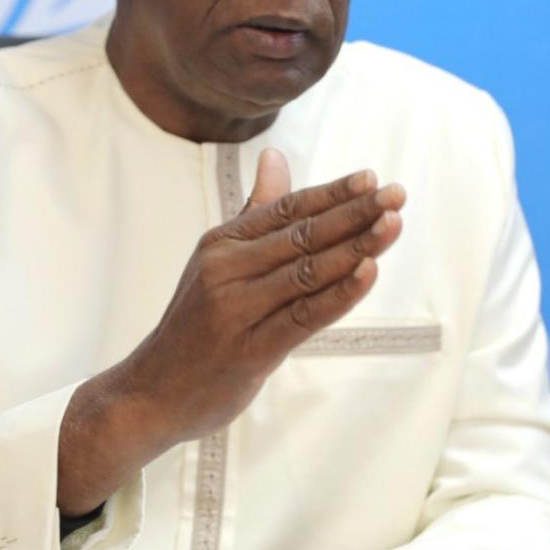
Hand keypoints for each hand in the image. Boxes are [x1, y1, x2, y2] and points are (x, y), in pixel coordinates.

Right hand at [57, 149, 404, 514]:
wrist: (151, 393)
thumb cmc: (195, 325)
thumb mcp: (218, 262)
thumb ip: (255, 211)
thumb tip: (276, 155)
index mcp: (222, 244)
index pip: (287, 208)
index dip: (333, 193)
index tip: (373, 178)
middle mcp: (227, 269)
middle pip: (303, 234)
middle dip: (355, 213)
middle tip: (397, 194)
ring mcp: (237, 309)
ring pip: (308, 271)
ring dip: (356, 246)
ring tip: (393, 224)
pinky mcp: (251, 351)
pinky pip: (304, 316)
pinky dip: (340, 293)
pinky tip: (368, 272)